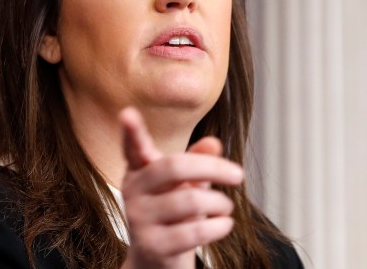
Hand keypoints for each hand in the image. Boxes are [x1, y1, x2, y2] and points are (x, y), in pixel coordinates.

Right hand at [118, 107, 243, 268]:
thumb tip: (213, 143)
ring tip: (225, 207)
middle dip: (211, 168)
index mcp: (139, 170)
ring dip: (219, 204)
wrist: (157, 261)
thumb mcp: (185, 184)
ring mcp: (140, 219)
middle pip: (173, 167)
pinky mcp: (153, 245)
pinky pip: (195, 231)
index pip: (133, 148)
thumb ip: (197, 161)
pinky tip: (223, 225)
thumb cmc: (172, 215)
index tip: (128, 113)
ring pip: (191, 201)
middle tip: (238, 174)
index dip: (131, 132)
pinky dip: (219, 226)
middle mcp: (133, 191)